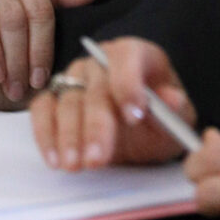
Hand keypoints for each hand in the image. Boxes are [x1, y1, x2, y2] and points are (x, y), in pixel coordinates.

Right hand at [29, 37, 196, 170]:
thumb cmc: (158, 119)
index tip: (134, 117)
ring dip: (69, 135)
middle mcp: (102, 59)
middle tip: (97, 158)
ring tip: (75, 165)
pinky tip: (55, 158)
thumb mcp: (176, 119)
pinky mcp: (56, 95)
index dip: (129, 84)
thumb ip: (175, 109)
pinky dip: (45, 133)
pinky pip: (43, 108)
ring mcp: (76, 76)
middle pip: (96, 86)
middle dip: (96, 125)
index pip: (128, 57)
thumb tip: (171, 100)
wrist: (141, 132)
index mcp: (136, 54)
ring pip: (68, 99)